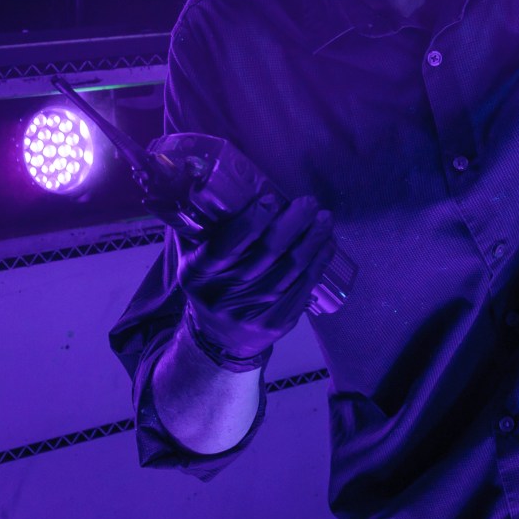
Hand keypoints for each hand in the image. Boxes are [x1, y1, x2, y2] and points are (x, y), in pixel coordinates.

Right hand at [171, 193, 335, 371]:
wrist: (220, 337)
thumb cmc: (210, 283)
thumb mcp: (192, 258)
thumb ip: (199, 226)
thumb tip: (208, 181)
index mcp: (199, 272)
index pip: (227, 245)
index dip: (251, 221)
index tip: (271, 198)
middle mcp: (225, 292)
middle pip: (267, 253)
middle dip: (293, 224)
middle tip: (308, 202)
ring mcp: (254, 309)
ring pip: (292, 268)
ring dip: (313, 239)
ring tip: (325, 217)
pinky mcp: (279, 320)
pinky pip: (305, 284)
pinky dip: (320, 260)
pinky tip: (327, 242)